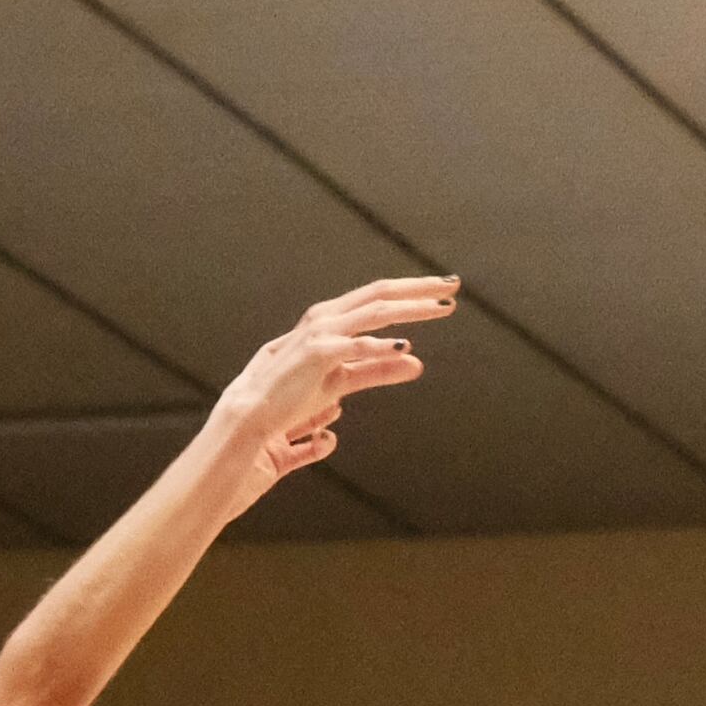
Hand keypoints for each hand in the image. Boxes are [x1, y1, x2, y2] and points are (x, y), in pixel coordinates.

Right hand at [214, 278, 451, 483]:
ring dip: (409, 308)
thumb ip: (378, 369)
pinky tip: (403, 346)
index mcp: (330, 319)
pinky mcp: (314, 356)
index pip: (377, 296)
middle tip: (452, 286)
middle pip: (379, 294)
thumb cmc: (291, 399)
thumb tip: (417, 360)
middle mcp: (325, 318)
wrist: (252, 419)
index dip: (411, 292)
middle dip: (418, 289)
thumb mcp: (342, 381)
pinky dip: (379, 345)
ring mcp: (318, 334)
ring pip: (372, 312)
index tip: (443, 291)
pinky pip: (353, 345)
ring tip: (441, 308)